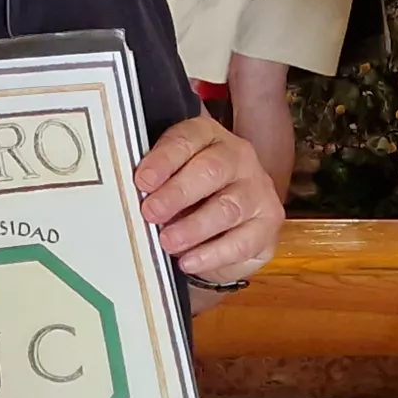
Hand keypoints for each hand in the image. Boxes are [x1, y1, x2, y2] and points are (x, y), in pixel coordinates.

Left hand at [137, 115, 280, 286]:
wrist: (225, 227)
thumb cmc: (188, 197)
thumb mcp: (168, 182)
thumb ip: (153, 182)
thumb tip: (129, 196)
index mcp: (208, 136)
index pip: (187, 139)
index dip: (164, 159)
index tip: (142, 180)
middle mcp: (238, 157)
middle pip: (212, 170)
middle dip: (178, 192)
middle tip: (151, 212)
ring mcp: (257, 189)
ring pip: (228, 207)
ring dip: (194, 227)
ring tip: (167, 242)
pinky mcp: (268, 223)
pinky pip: (242, 241)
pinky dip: (213, 254)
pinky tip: (189, 261)